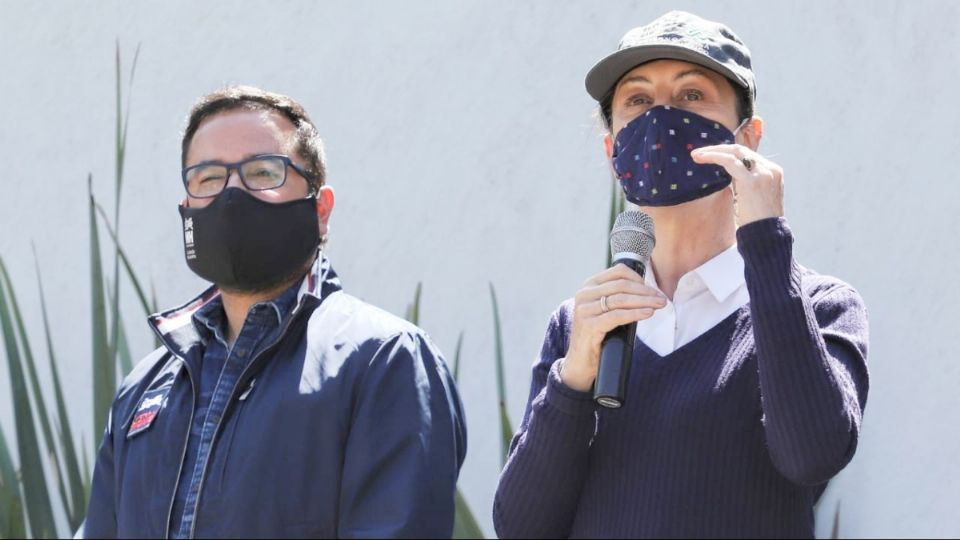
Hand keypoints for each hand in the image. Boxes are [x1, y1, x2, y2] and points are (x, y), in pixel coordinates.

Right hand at [560, 264, 666, 391]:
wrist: (580, 362)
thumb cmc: (596, 335)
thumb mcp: (605, 310)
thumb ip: (618, 297)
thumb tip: (647, 291)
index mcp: (589, 286)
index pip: (618, 272)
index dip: (638, 278)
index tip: (652, 288)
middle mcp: (584, 294)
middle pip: (622, 285)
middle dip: (645, 291)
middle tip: (661, 299)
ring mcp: (585, 310)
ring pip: (621, 299)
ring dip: (644, 301)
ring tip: (659, 305)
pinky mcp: (589, 326)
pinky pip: (617, 316)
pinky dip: (635, 314)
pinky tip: (648, 314)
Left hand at [691, 144, 783, 224]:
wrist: (767, 234)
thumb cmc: (759, 222)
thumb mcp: (757, 197)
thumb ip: (748, 184)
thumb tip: (731, 178)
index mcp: (774, 171)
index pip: (748, 155)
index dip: (728, 153)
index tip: (712, 156)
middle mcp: (770, 169)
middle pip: (741, 150)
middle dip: (718, 149)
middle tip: (699, 153)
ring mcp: (763, 173)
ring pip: (734, 152)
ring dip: (712, 151)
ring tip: (696, 155)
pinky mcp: (751, 180)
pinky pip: (729, 161)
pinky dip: (713, 157)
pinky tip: (701, 158)